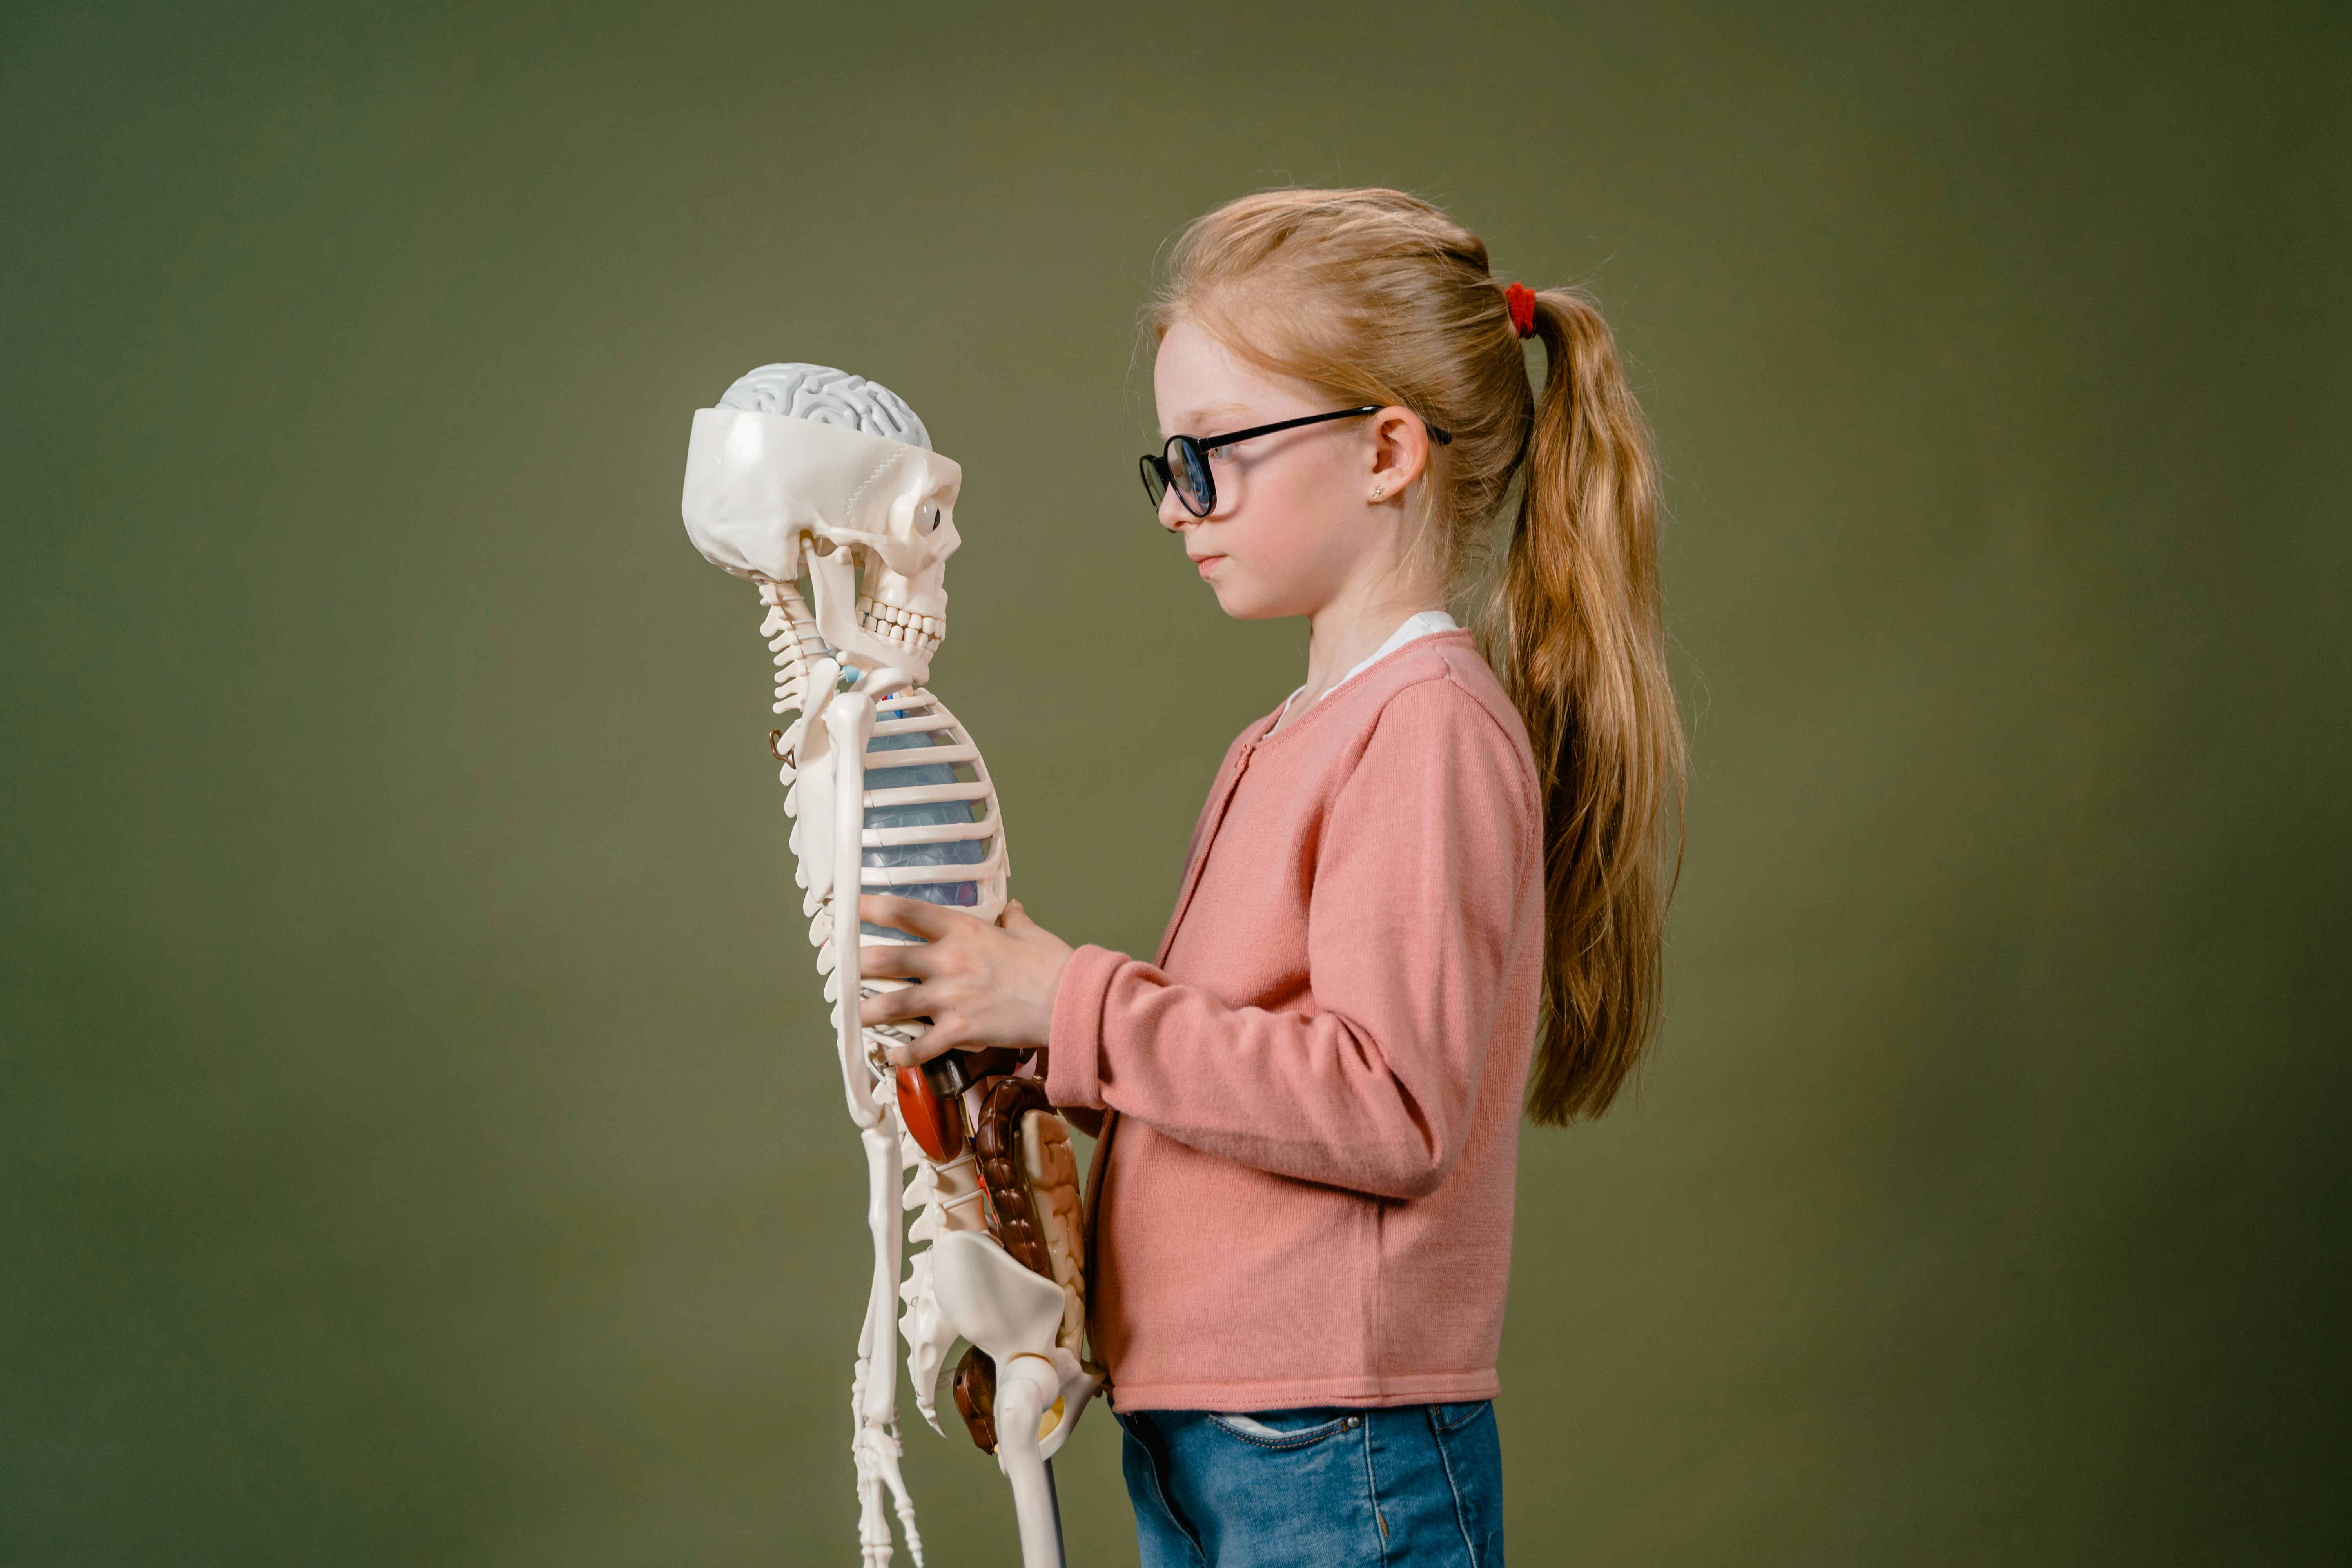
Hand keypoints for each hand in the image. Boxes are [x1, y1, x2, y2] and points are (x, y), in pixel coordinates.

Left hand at [857, 895, 1073, 1065]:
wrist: (1070, 1002)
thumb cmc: (1053, 965)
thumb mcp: (1029, 933)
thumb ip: (1012, 919)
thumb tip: (1011, 908)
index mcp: (962, 930)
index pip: (905, 912)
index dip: (870, 907)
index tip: (850, 907)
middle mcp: (948, 961)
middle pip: (885, 959)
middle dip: (857, 964)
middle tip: (844, 968)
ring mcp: (950, 998)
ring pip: (891, 1004)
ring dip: (868, 1011)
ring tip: (855, 1015)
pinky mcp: (960, 1031)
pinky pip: (919, 1047)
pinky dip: (902, 1055)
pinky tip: (893, 1057)